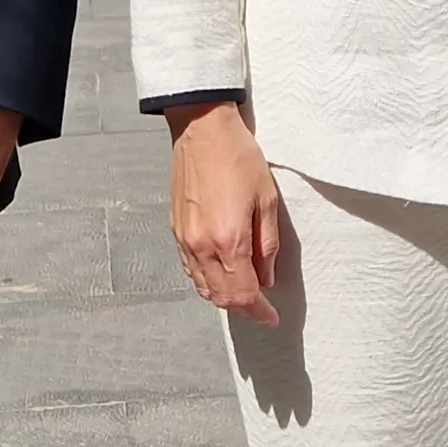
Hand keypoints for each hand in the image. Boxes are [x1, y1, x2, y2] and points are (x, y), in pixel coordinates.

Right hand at [162, 99, 286, 324]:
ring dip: (223, 298)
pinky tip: (220, 275)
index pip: (243, 293)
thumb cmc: (238, 157)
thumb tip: (266, 277)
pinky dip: (205, 281)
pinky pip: (189, 269)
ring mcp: (185, 239)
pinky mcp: (176, 229)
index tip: (271, 317)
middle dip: (243, 308)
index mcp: (229, 240)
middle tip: (261, 309)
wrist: (201, 129)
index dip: (259, 311)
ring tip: (243, 294)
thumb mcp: (266, 199)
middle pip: (221, 297)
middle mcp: (202, 246)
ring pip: (202, 287)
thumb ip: (267, 244)